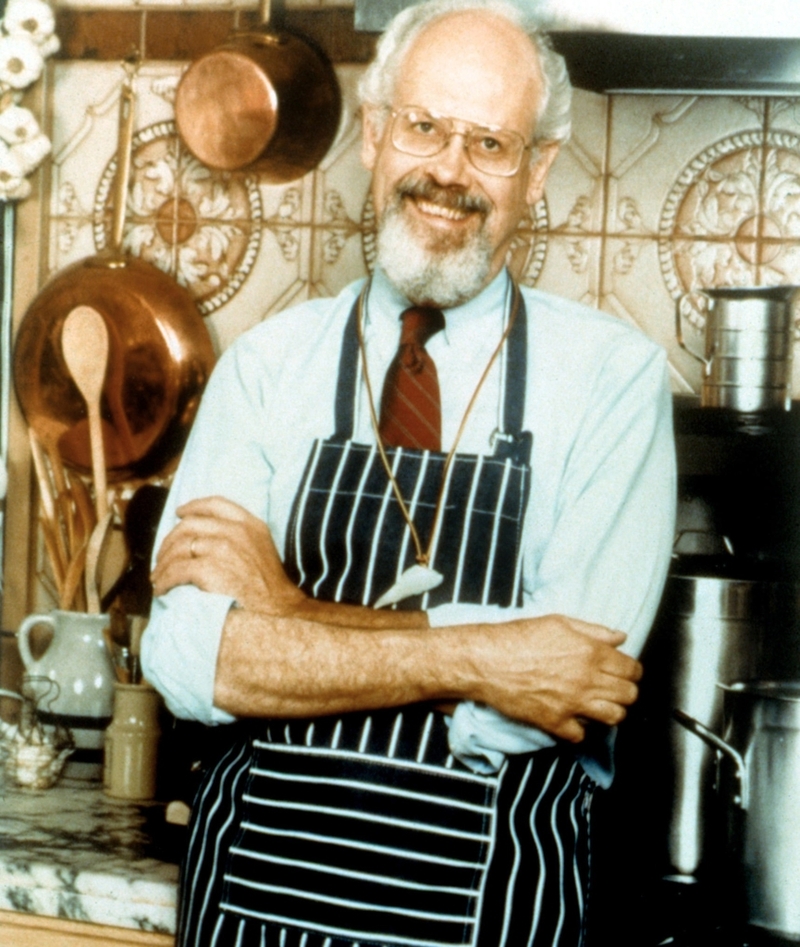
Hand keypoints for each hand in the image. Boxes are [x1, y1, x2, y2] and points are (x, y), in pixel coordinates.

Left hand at [150, 496, 304, 612]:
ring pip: (179, 548)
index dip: (193, 507)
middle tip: (163, 555)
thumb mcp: (261, 548)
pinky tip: (162, 588)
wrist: (277, 609)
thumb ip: (241, 536)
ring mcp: (222, 548)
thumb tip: (208, 538)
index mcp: (249, 524)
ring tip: (158, 576)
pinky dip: (165, 580)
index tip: (179, 513)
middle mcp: (235, 531)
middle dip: (170, 540)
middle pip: (190, 525)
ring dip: (164, 563)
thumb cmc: (269, 585)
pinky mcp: (209, 569)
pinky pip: (176, 570)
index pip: (215, 505)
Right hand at [471, 614, 641, 742]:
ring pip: (613, 718)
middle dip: (626, 691)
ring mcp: (572, 704)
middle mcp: (587, 680)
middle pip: (628, 695)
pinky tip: (572, 717)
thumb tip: (620, 638)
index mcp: (591, 653)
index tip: (625, 672)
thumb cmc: (519, 637)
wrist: (487, 660)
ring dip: (610, 711)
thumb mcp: (559, 622)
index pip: (632, 670)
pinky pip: (581, 735)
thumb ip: (594, 630)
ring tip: (599, 705)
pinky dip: (580, 729)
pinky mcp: (555, 722)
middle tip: (613, 688)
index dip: (632, 671)